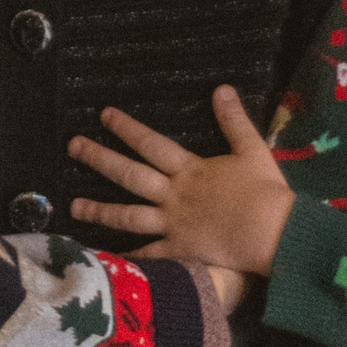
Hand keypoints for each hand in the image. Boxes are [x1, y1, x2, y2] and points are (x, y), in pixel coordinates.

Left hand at [66, 86, 292, 274]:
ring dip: (100, 209)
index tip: (104, 116)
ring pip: (129, 216)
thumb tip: (221, 89)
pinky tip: (108, 256)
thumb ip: (234, 120)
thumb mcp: (252, 149)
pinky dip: (129, 257)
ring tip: (74, 206)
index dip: (127, 128)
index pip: (151, 144)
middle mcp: (174, 195)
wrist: (273, 234)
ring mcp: (174, 225)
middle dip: (99, 159)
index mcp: (190, 170)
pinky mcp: (180, 251)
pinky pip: (149, 256)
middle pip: (130, 174)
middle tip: (73, 147)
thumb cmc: (265, 193)